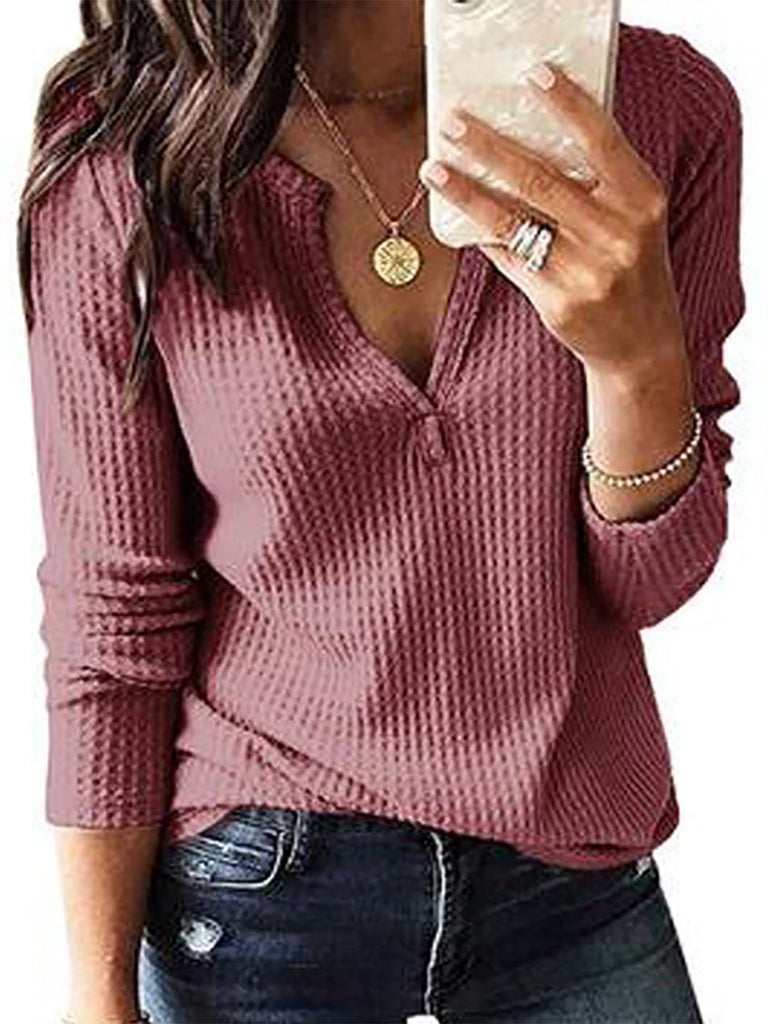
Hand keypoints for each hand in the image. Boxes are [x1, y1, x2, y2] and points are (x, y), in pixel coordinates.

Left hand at [419, 60, 686, 376]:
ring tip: (433, 169)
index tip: (533, 75)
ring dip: (467, 192)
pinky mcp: (559, 304)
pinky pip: (510, 259)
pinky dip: (484, 236)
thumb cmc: (629, 266)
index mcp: (642, 201)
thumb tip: (522, 141)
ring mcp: (587, 273)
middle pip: (542, 180)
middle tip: (452, 123)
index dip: (568, 106)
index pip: (603, 142)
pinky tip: (458, 217)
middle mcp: (618, 235)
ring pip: (513, 222)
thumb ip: (595, 184)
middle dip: (490, 148)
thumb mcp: (631, 219)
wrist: (641, 343)